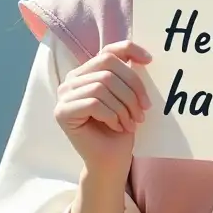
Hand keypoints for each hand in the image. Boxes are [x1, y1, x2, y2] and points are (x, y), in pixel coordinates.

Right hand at [54, 40, 151, 182]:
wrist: (110, 162)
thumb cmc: (121, 129)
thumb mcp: (128, 97)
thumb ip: (127, 76)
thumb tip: (144, 56)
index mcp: (86, 72)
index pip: (108, 51)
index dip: (130, 50)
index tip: (150, 61)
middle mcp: (71, 80)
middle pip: (107, 66)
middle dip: (131, 88)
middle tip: (144, 109)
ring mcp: (64, 96)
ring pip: (102, 85)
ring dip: (124, 106)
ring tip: (131, 122)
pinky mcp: (62, 112)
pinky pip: (94, 103)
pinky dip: (112, 115)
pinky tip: (117, 127)